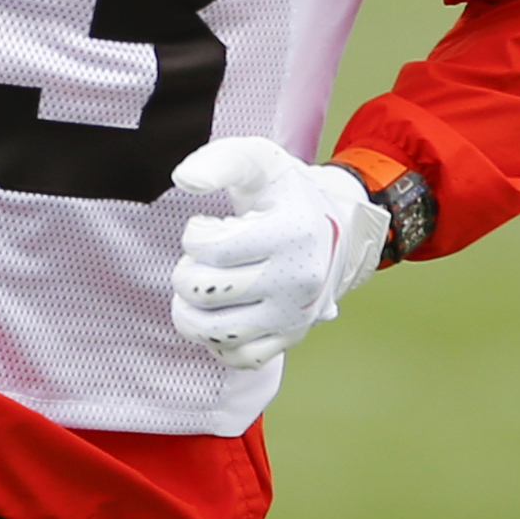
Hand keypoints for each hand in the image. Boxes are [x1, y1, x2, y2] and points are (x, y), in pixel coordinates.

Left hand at [167, 137, 388, 374]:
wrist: (336, 227)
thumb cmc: (286, 193)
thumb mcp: (259, 161)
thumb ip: (218, 160)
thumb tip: (183, 179)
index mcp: (293, 233)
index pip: (209, 248)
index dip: (194, 234)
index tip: (209, 226)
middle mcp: (298, 280)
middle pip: (202, 290)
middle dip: (187, 269)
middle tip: (205, 258)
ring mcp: (294, 316)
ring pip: (212, 333)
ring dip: (190, 310)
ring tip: (202, 287)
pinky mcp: (289, 339)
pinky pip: (237, 358)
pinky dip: (216, 341)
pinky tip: (221, 312)